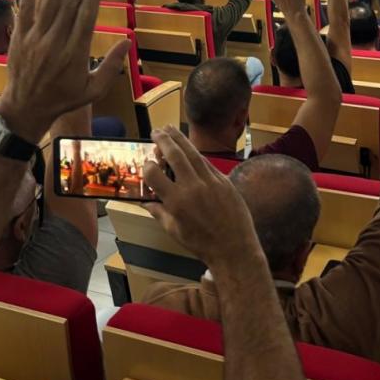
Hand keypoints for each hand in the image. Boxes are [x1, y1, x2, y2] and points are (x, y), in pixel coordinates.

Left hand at [0, 0, 129, 143]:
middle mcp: (55, 43)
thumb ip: (111, 66)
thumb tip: (128, 41)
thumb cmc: (63, 99)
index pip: (86, 17)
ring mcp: (35, 39)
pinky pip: (25, 10)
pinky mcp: (19, 37)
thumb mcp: (93, 90)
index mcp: (75, 54)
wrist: (26, 108)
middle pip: (69, 4)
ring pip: (49, 3)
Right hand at [142, 127, 257, 268]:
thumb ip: (159, 212)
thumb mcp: (174, 231)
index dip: (147, 166)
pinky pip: (207, 163)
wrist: (234, 249)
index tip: (146, 163)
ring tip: (170, 129)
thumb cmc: (201, 244)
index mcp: (176, 202)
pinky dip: (196, 154)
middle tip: (156, 131)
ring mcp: (211, 181)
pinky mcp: (224, 181)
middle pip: (174, 155)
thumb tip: (145, 202)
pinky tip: (190, 149)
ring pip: (192, 153)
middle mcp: (192, 187)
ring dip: (180, 139)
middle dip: (163, 140)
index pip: (154, 174)